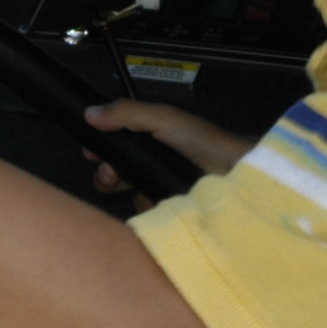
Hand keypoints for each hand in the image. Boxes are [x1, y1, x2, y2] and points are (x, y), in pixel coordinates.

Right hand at [84, 99, 251, 207]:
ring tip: (139, 186)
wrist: (238, 174)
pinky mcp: (170, 211)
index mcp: (151, 138)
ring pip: (129, 194)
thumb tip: (89, 114)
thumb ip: (127, 113)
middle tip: (112, 174)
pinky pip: (147, 214)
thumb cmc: (202, 142)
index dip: (99, 150)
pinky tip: (158, 202)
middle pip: (115, 173)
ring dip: (129, 191)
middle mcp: (153, 163)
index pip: (115, 145)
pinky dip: (148, 209)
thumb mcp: (164, 119)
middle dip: (107, 174)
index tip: (90, 154)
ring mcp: (161, 188)